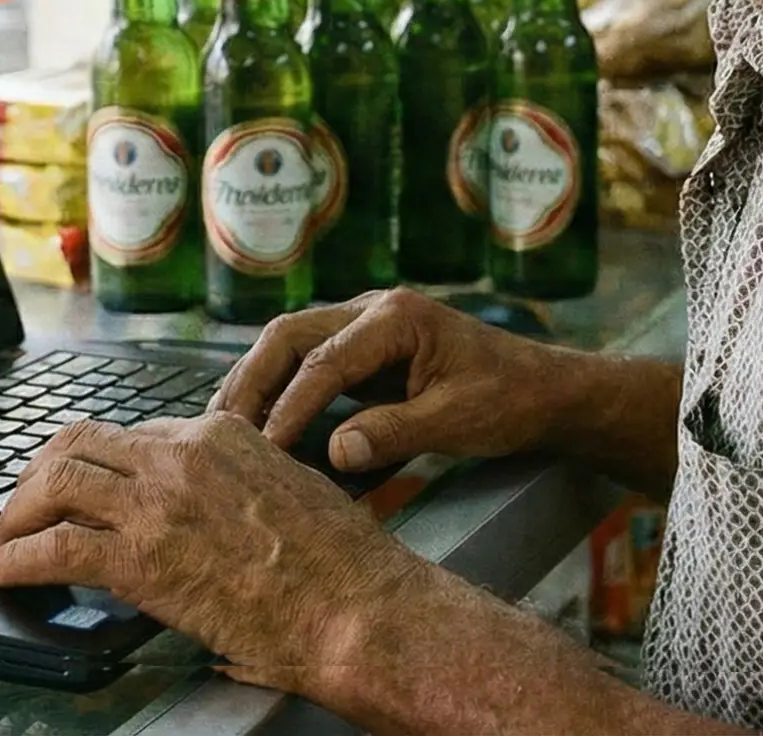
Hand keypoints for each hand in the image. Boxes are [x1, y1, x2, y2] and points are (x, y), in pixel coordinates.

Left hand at [0, 414, 424, 691]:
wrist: (355, 606)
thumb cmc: (340, 562)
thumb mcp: (288, 487)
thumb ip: (236, 481)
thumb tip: (206, 507)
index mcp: (217, 434)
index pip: (128, 434)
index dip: (92, 462)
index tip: (77, 485)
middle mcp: (179, 456)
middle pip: (77, 444)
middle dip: (40, 476)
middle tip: (25, 507)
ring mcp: (156, 504)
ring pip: (54, 485)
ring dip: (17, 516)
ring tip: (5, 543)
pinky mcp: (140, 559)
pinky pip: (54, 549)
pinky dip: (18, 561)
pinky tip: (5, 575)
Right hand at [213, 288, 574, 473]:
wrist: (544, 390)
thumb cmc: (509, 400)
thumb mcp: (458, 422)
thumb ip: (396, 434)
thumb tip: (335, 453)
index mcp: (396, 318)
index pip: (324, 361)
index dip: (289, 407)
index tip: (264, 450)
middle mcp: (372, 309)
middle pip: (288, 336)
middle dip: (250, 382)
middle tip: (218, 432)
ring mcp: (364, 324)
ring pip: (290, 343)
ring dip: (255, 381)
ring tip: (222, 427)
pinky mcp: (363, 348)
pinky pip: (307, 360)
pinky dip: (278, 387)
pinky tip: (256, 420)